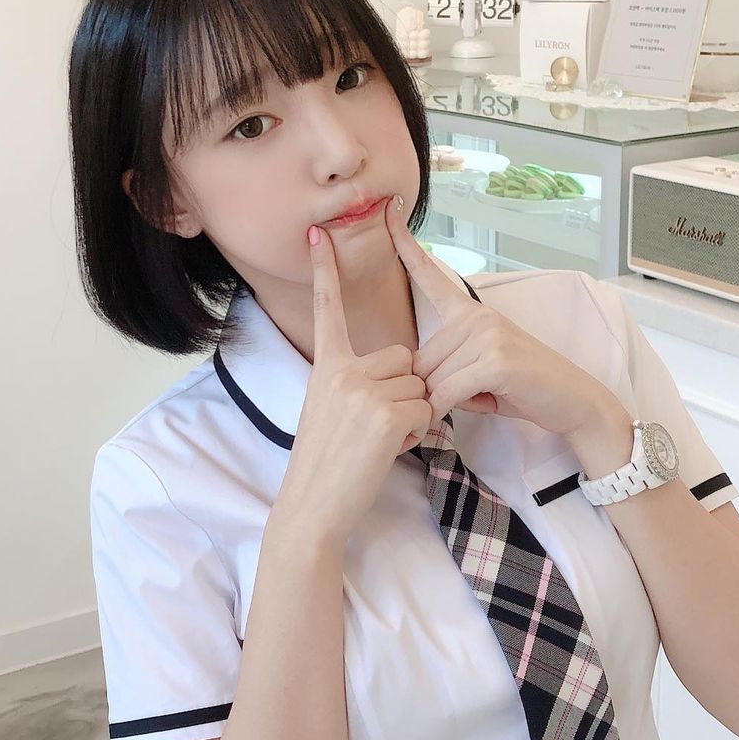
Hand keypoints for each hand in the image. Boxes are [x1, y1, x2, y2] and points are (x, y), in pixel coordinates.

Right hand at [278, 204, 434, 546]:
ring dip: (412, 415)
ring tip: (378, 441)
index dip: (326, 270)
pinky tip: (387, 451)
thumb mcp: (327, 409)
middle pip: (405, 359)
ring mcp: (362, 392)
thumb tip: (397, 371)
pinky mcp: (385, 416)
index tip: (319, 233)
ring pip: (420, 386)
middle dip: (405, 391)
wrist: (312, 506)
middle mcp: (341, 372)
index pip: (327, 310)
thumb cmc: (325, 464)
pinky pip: (426, 410)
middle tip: (375, 427)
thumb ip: (353, 382)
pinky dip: (417, 433)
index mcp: (325, 367)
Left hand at [384, 195, 613, 439]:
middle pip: (421, 361)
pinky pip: (448, 392)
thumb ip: (447, 363)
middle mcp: (476, 316)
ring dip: (451, 401)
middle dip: (438, 389)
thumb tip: (414, 377)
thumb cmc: (522, 387)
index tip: (387, 211)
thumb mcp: (479, 368)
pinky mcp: (494, 360)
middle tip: (478, 392)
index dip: (404, 244)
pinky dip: (450, 409)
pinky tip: (483, 405)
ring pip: (433, 380)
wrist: (572, 401)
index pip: (430, 275)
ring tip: (489, 395)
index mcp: (470, 312)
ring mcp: (487, 335)